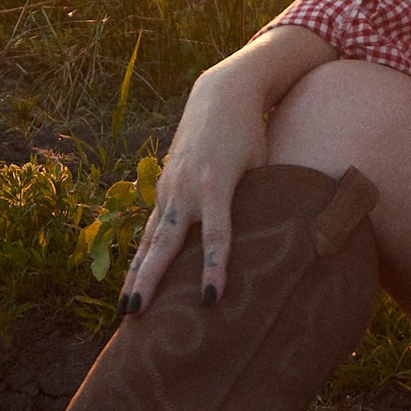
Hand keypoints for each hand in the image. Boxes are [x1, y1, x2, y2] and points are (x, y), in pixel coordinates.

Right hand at [120, 25, 332, 311]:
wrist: (222, 94)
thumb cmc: (252, 132)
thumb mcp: (264, 161)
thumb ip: (265, 198)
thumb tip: (285, 239)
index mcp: (217, 183)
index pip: (218, 235)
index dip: (215, 268)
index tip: (212, 299)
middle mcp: (187, 188)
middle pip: (166, 244)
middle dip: (150, 281)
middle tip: (135, 315)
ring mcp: (171, 188)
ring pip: (150, 240)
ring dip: (136, 275)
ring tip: (126, 311)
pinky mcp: (164, 187)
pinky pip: (151, 228)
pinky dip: (140, 256)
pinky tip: (133, 281)